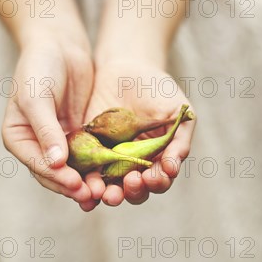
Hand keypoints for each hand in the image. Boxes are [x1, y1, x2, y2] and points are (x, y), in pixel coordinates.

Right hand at [2, 31, 98, 208]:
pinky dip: (99, 167)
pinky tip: (114, 176)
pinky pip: (89, 155)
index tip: (76, 185)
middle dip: (74, 186)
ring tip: (106, 194)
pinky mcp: (79, 134)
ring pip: (74, 169)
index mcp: (18, 138)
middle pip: (55, 173)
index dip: (57, 177)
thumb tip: (56, 163)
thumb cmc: (39, 66)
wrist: (59, 44)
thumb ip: (45, 130)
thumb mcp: (37, 97)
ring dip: (88, 182)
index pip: (37, 165)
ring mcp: (59, 141)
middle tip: (95, 197)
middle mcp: (37, 144)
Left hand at [83, 58, 195, 207]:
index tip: (151, 176)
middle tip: (130, 183)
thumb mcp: (174, 108)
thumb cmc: (156, 88)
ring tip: (105, 193)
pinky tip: (84, 183)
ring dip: (109, 194)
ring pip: (109, 187)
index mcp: (158, 159)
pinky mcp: (89, 151)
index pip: (159, 180)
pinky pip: (85, 171)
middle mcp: (134, 165)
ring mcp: (110, 160)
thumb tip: (172, 168)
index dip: (156, 182)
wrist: (124, 67)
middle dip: (133, 192)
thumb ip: (178, 137)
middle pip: (135, 191)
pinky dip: (85, 181)